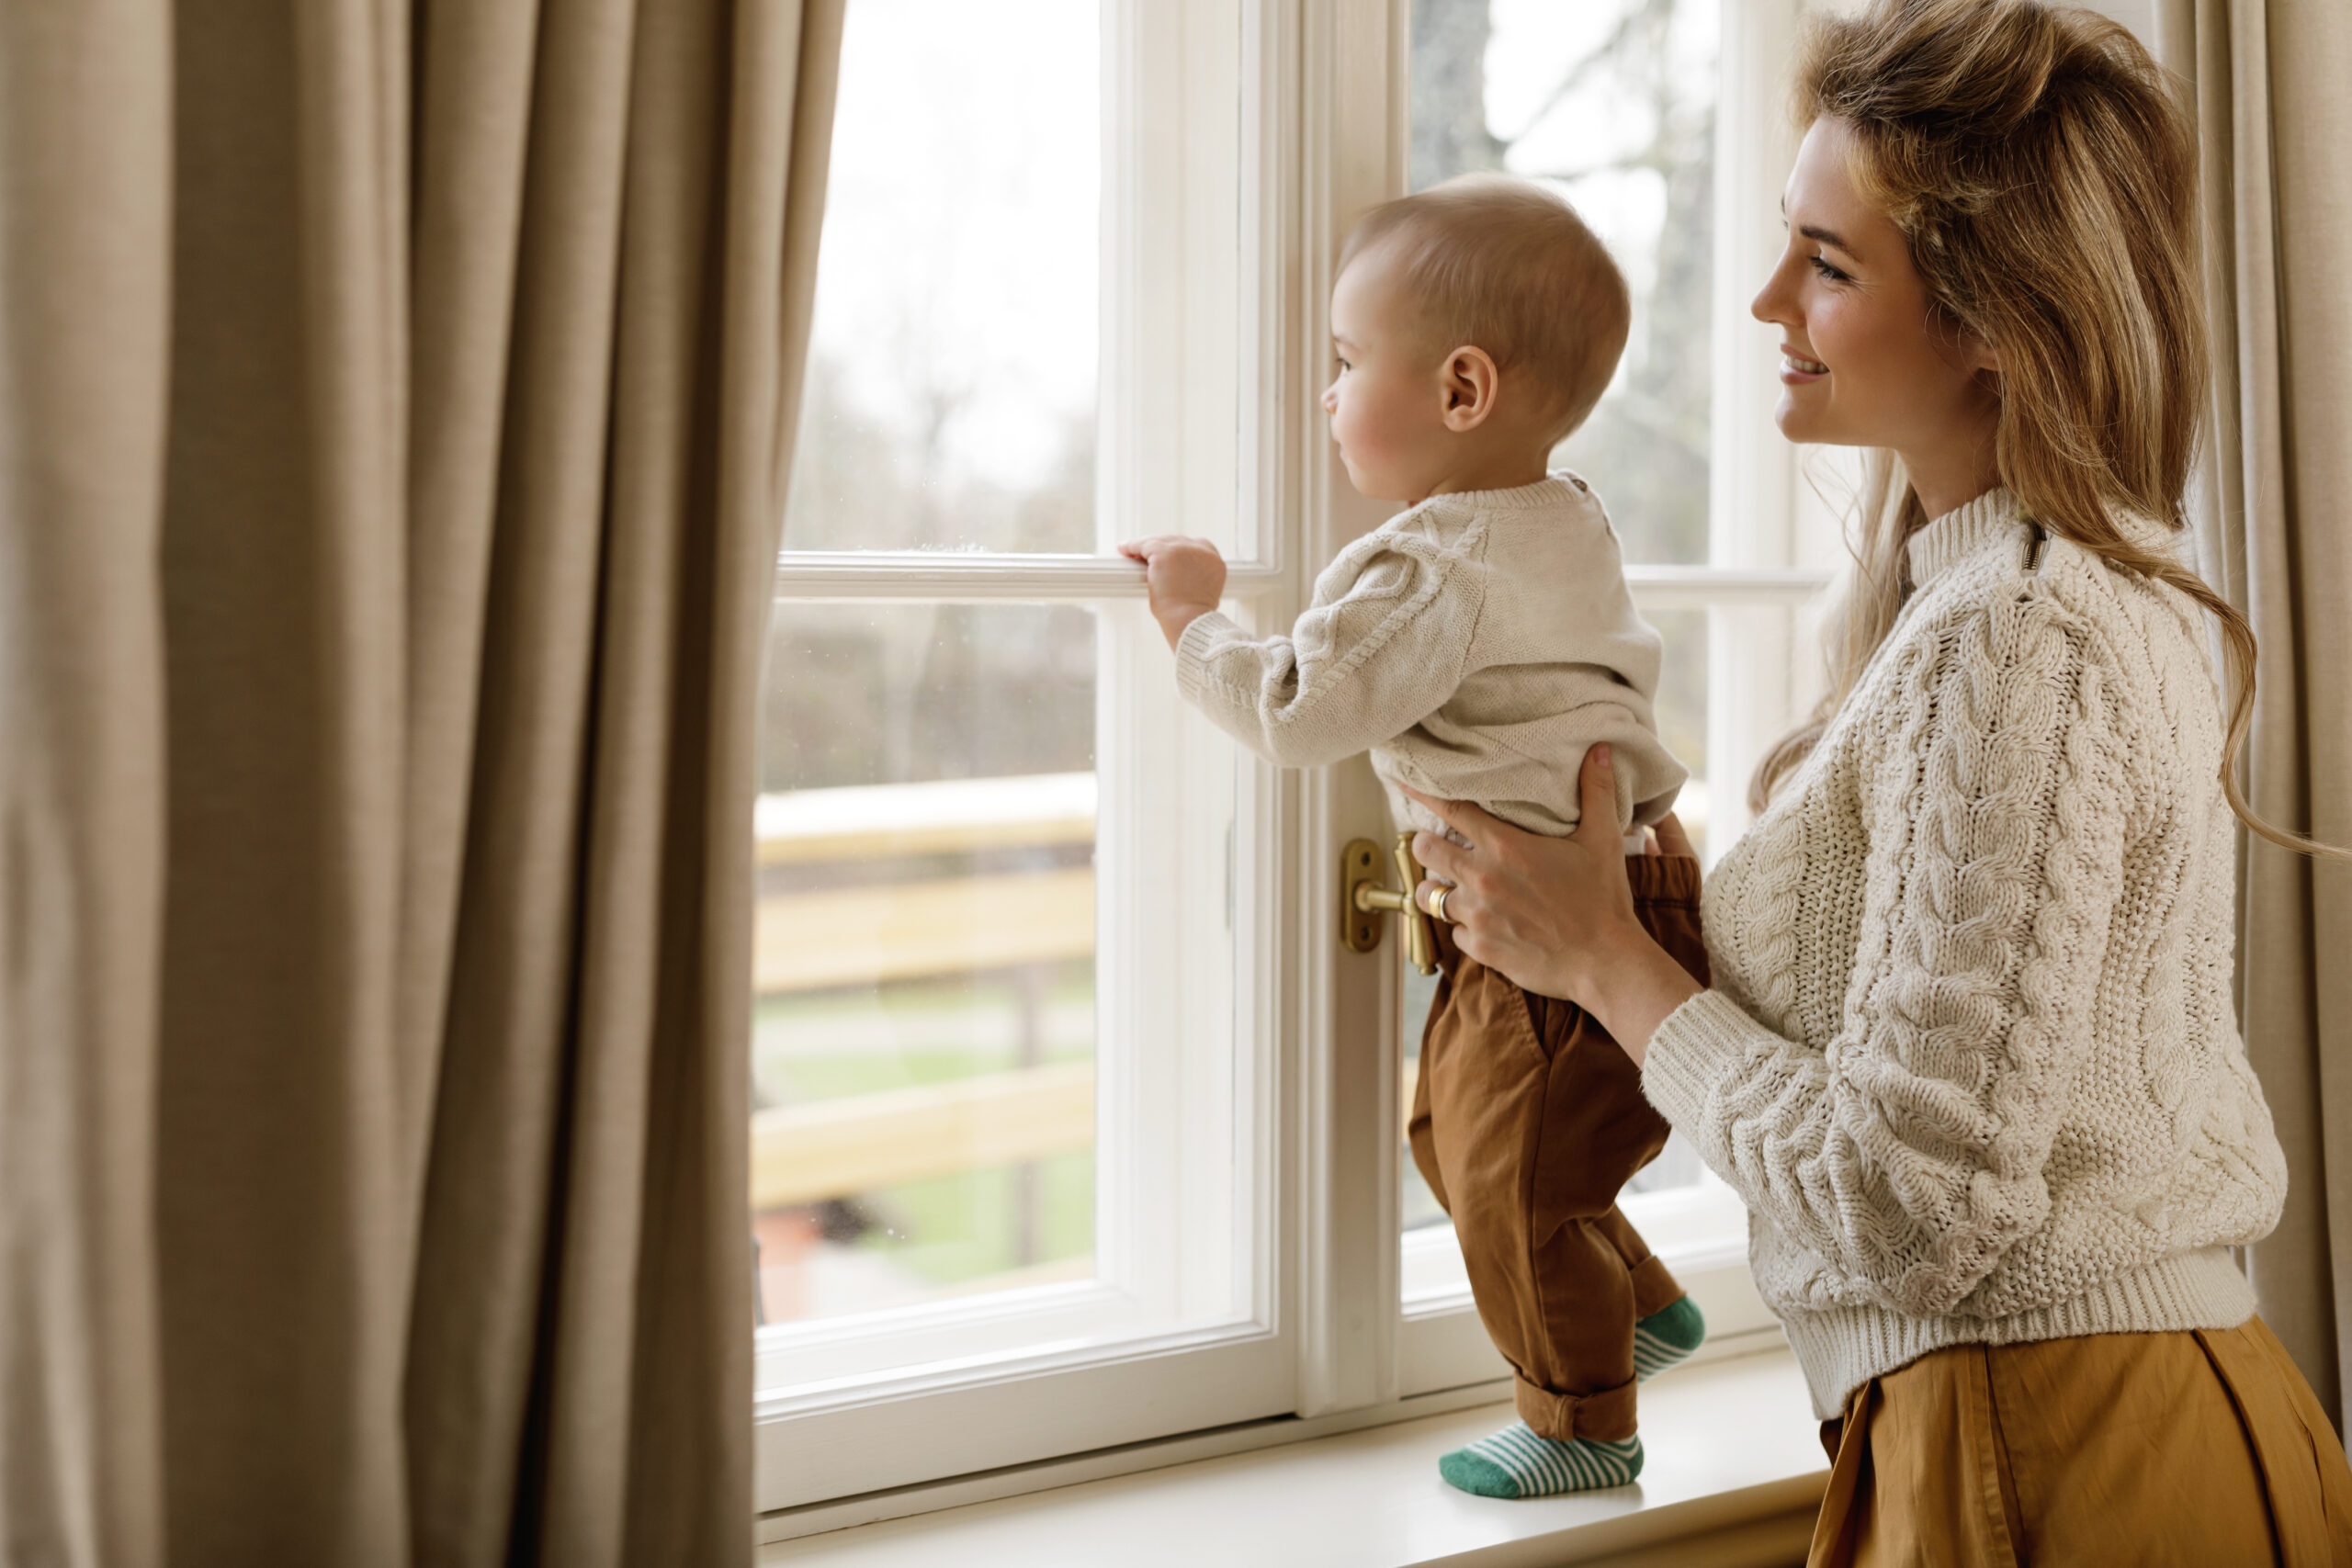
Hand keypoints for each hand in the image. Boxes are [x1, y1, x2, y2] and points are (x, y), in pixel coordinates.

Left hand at [1117, 535, 1226, 649]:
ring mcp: (1183, 549)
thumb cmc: (1193, 617)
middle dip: (1160, 546)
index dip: (1180, 549)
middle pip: (1176, 540)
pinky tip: (1123, 549)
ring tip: (1129, 550)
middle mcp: (1202, 551)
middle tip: (1144, 554)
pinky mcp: (1164, 552)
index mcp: (1215, 561)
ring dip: (1144, 545)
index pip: (1197, 546)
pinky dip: (1132, 546)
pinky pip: (1144, 545)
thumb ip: (1196, 578)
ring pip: (1159, 541)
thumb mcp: (1204, 593)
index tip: (1168, 555)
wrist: (1188, 620)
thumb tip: (1179, 577)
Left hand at [1402, 746, 1702, 1063]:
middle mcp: (1482, 878)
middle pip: (1425, 850)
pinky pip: (1455, 933)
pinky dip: (1464, 927)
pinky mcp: (1480, 948)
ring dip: (1439, 889)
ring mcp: (1477, 916)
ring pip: (1431, 897)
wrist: (1604, 962)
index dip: (1424, 795)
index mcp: (1505, 846)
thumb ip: (1596, 793)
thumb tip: (1599, 750)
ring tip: (1453, 887)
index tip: (1405, 784)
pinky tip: (1485, 924)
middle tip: (1434, 844)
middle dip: (1424, 844)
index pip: (1451, 810)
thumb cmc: (1603, 899)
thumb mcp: (1602, 840)